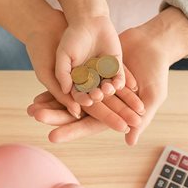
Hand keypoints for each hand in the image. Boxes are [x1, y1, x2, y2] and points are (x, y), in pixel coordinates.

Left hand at [28, 8, 187, 144]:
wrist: (153, 46)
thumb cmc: (156, 74)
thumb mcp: (152, 97)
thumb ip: (142, 119)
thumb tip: (130, 142)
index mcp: (111, 114)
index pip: (87, 126)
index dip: (71, 131)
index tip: (52, 137)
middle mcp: (99, 105)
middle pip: (72, 114)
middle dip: (54, 116)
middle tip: (35, 115)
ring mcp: (92, 90)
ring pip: (67, 99)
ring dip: (50, 104)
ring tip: (31, 108)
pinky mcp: (88, 75)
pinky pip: (69, 82)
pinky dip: (56, 87)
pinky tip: (39, 91)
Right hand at [55, 16, 127, 105]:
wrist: (89, 19)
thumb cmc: (72, 37)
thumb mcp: (63, 55)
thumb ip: (62, 73)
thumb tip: (65, 91)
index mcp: (76, 78)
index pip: (79, 94)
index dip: (82, 99)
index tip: (85, 102)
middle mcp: (90, 78)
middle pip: (94, 94)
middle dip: (96, 97)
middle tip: (97, 95)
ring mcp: (104, 73)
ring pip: (107, 87)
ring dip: (108, 91)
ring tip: (107, 88)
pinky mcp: (116, 66)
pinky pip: (119, 78)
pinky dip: (119, 83)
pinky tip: (117, 84)